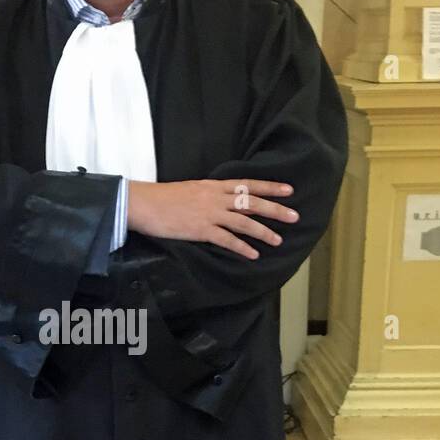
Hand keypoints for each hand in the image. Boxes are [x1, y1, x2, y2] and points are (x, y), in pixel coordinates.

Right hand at [127, 179, 298, 258]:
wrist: (145, 203)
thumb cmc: (165, 198)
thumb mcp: (192, 190)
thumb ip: (211, 195)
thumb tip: (225, 201)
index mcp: (214, 186)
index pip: (248, 184)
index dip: (270, 187)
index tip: (289, 190)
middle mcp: (216, 198)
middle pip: (252, 202)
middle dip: (275, 209)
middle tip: (295, 216)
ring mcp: (209, 214)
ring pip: (243, 222)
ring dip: (263, 232)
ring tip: (279, 240)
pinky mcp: (200, 230)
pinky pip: (226, 239)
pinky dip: (241, 247)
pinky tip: (253, 254)